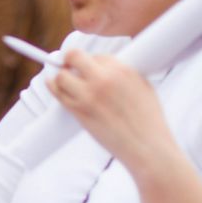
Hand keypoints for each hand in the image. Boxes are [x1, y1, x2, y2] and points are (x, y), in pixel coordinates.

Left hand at [48, 51, 179, 177]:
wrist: (147, 147)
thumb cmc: (148, 121)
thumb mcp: (143, 87)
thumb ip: (123, 74)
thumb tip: (107, 69)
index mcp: (122, 70)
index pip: (96, 55)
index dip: (91, 61)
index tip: (88, 66)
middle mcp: (103, 78)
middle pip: (74, 56)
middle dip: (70, 59)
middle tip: (69, 64)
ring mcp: (89, 95)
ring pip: (61, 75)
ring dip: (61, 76)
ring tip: (64, 79)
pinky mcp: (79, 111)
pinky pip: (58, 94)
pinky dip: (54, 88)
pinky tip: (53, 85)